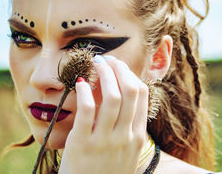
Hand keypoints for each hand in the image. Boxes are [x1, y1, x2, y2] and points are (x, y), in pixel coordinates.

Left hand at [58, 55, 148, 173]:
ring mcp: (105, 140)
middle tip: (106, 60)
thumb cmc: (106, 171)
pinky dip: (85, 92)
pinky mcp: (83, 144)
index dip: (130, 75)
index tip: (118, 66)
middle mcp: (125, 136)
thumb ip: (123, 124)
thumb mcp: (123, 150)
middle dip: (119, 69)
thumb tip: (114, 90)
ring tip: (95, 64)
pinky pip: (87, 110)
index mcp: (137, 135)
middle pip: (129, 90)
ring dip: (104, 74)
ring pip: (112, 96)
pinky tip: (79, 84)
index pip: (141, 95)